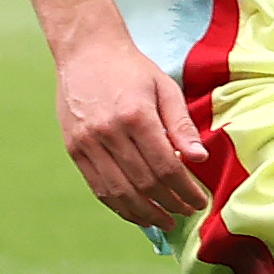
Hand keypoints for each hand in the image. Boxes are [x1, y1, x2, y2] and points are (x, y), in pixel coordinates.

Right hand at [52, 35, 209, 231]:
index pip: (165, 166)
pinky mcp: (74, 150)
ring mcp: (87, 143)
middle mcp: (108, 133)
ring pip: (118, 192)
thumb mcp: (165, 88)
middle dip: (169, 204)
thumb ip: (181, 125)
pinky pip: (97, 187)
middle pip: (143, 183)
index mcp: (135, 116)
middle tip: (187, 212)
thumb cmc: (131, 69)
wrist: (86, 52)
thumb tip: (199, 159)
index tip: (199, 200)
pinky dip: (118, 205)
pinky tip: (136, 213)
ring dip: (144, 213)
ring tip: (164, 221)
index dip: (184, 189)